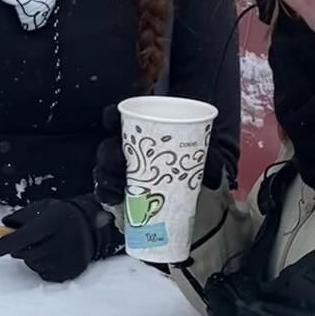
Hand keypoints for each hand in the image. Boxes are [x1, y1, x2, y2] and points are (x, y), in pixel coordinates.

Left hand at [0, 195, 111, 282]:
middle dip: (18, 248)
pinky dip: (42, 265)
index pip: (23, 238)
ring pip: (32, 264)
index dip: (6, 244)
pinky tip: (52, 255)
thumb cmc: (60, 216)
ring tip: (45, 245)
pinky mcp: (68, 273)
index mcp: (51, 222)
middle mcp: (59, 242)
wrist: (90, 227)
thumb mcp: (42, 208)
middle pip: (25, 253)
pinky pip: (43, 273)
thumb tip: (3, 226)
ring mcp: (65, 260)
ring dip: (31, 257)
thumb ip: (21, 216)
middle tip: (25, 241)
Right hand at [94, 105, 226, 210]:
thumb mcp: (206, 158)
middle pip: (108, 147)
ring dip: (107, 176)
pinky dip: (107, 195)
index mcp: (142, 135)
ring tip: (119, 186)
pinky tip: (115, 198)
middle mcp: (128, 152)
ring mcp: (122, 173)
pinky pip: (105, 192)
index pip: (119, 121)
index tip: (115, 117)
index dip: (112, 117)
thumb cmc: (198, 168)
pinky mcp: (121, 194)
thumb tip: (210, 168)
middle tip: (121, 162)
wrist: (198, 195)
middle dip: (110, 153)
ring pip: (104, 169)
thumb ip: (209, 156)